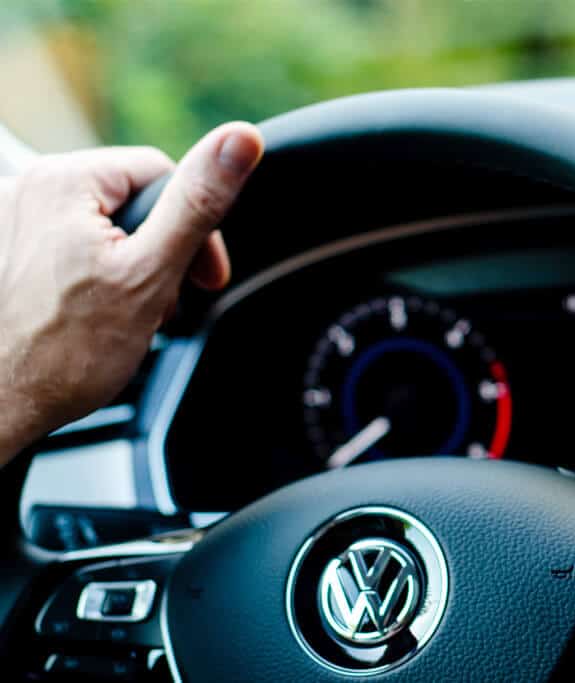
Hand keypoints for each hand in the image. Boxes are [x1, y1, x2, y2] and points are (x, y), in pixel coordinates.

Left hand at [0, 123, 263, 466]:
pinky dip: (95, 277)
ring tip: (129, 314)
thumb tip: (240, 141)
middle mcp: (30, 189)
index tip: (203, 277)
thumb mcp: (152, 272)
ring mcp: (13, 222)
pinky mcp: (8, 253)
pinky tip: (96, 314)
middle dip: (161, 253)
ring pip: (104, 228)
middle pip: (132, 202)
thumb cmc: (65, 352)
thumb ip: (198, 203)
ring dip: (132, 268)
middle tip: (166, 302)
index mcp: (66, 181)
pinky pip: (71, 247)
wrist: (1, 406)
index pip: (161, 174)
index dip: (196, 228)